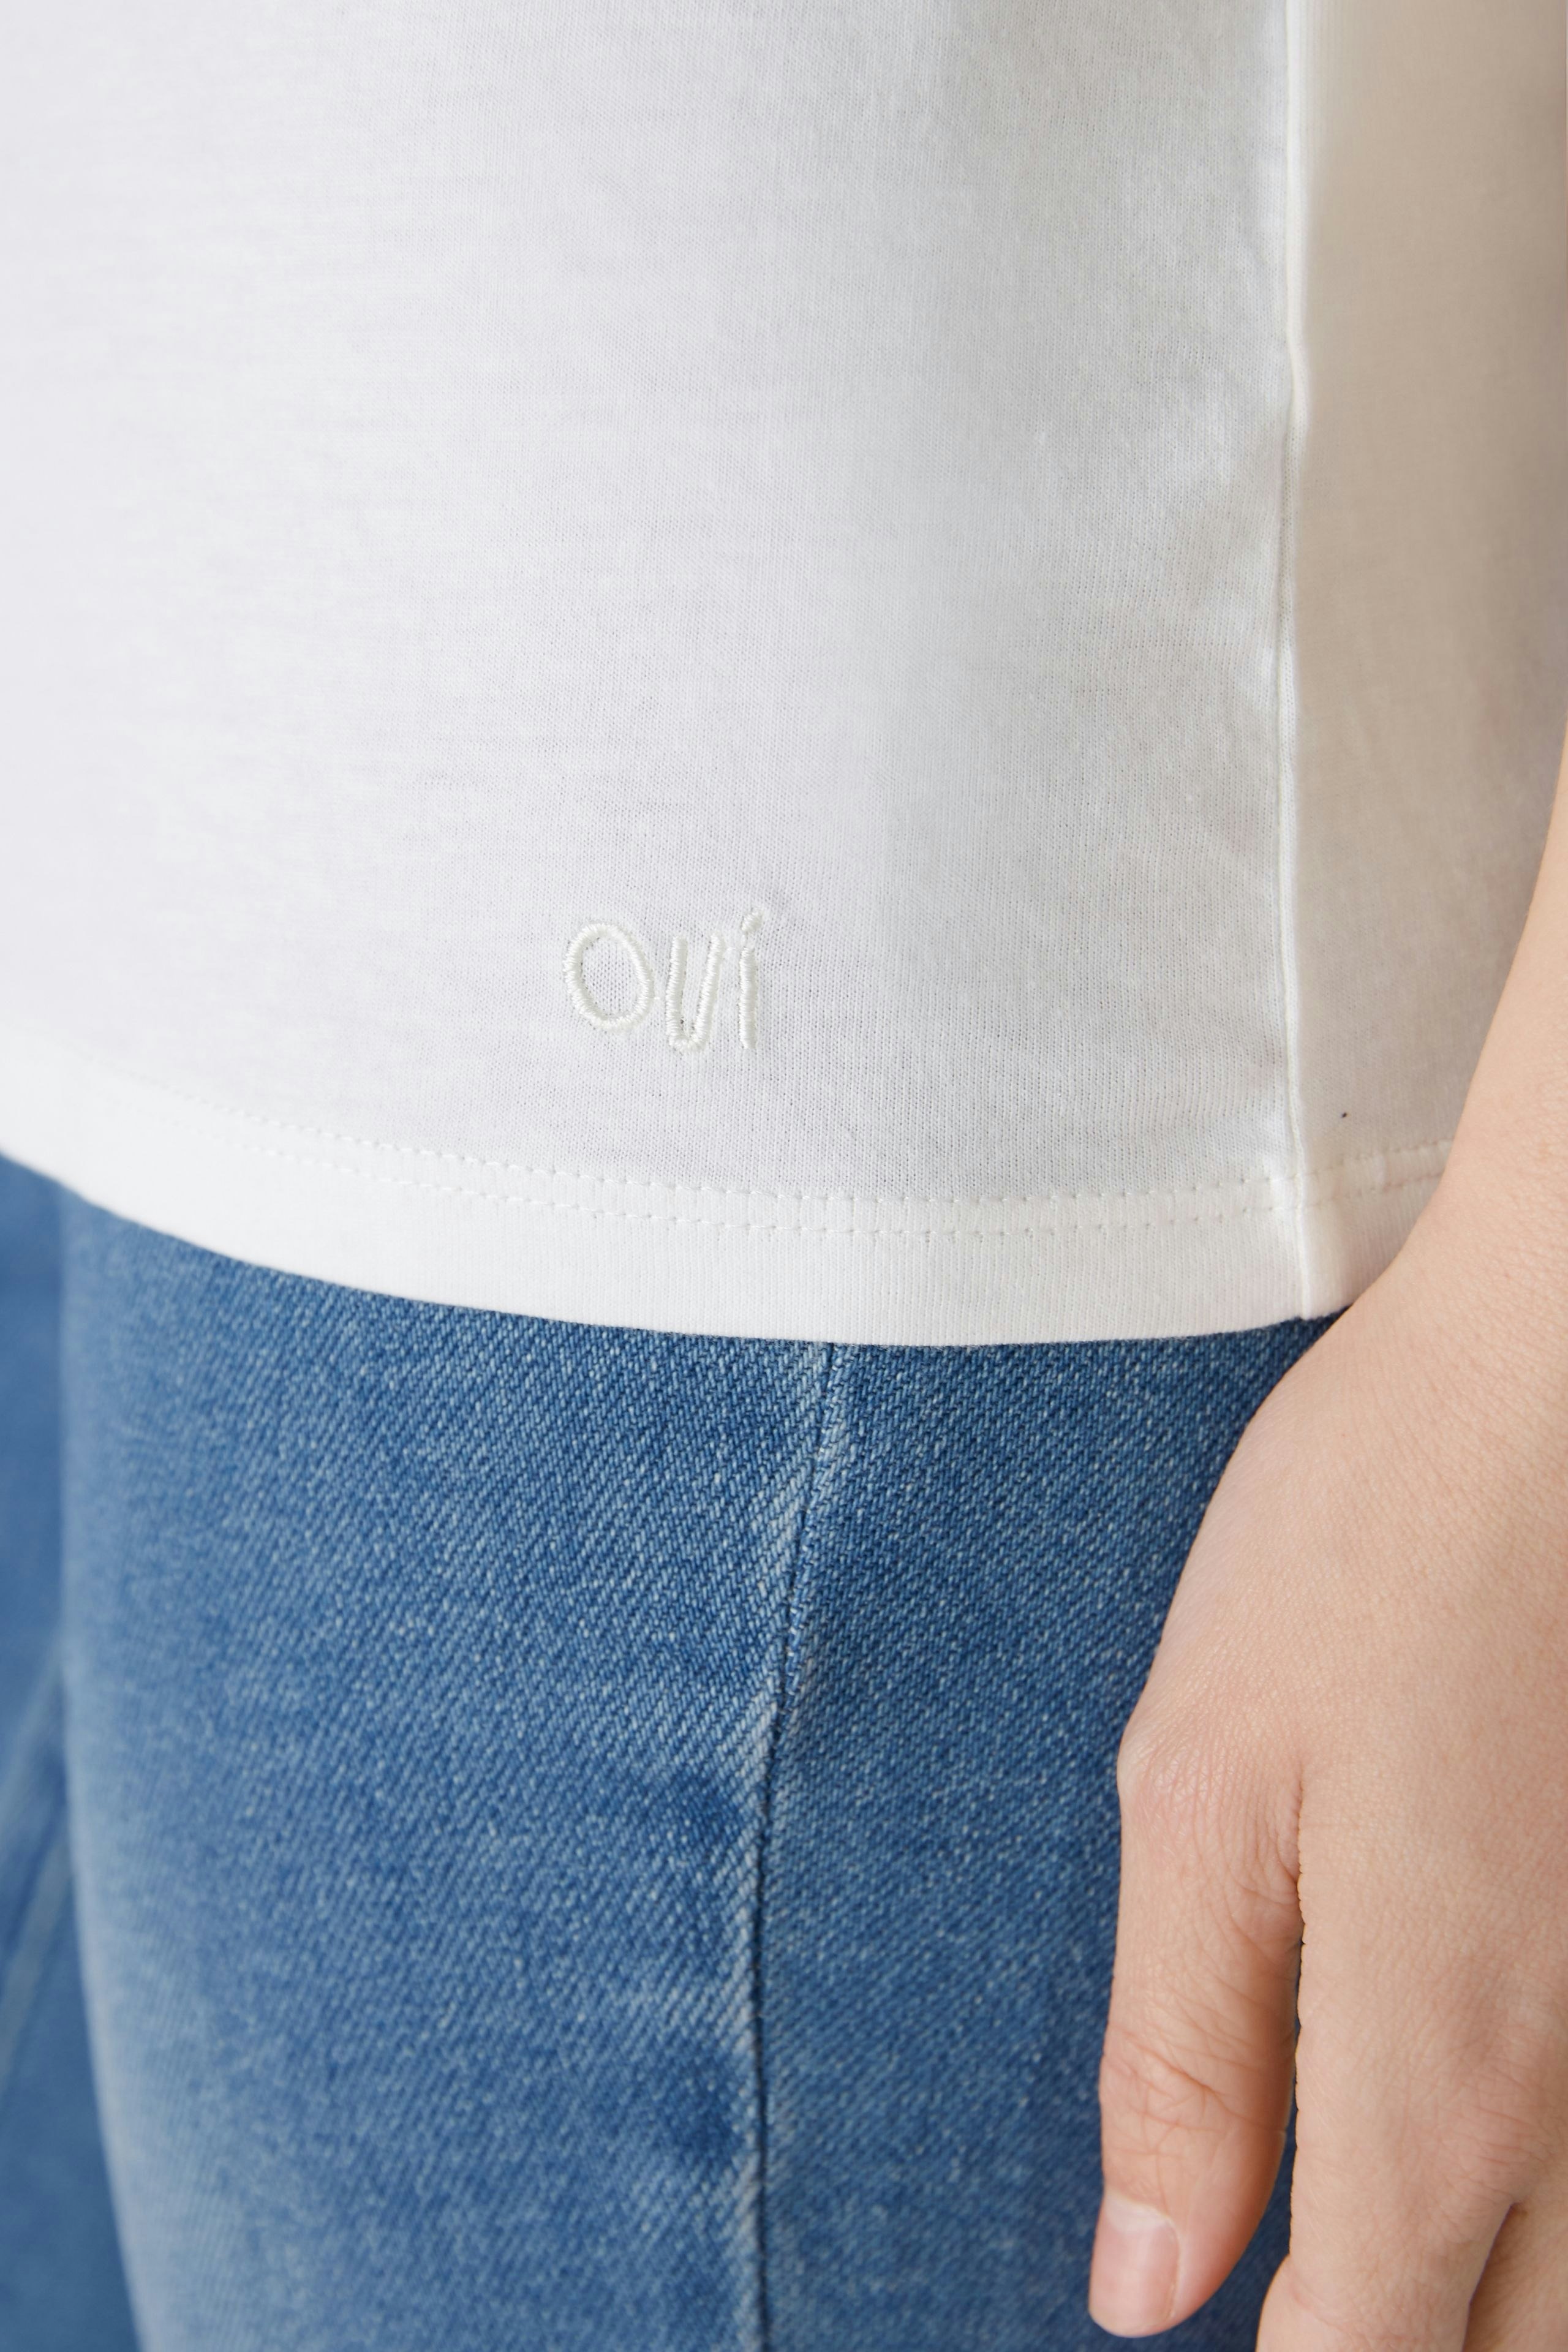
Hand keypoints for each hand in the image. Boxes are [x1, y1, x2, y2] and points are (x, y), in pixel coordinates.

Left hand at [1088, 1184, 1567, 2345]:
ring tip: (1372, 2205)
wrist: (1558, 1370)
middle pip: (1506, 2347)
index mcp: (1438, 2072)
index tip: (1208, 2330)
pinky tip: (1483, 2102)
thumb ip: (1184, 2056)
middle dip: (1398, 2342)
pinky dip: (1553, 2179)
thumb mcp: (1205, 1790)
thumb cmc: (1364, 1551)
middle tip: (1296, 2270)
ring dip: (1489, 2283)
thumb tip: (1145, 2285)